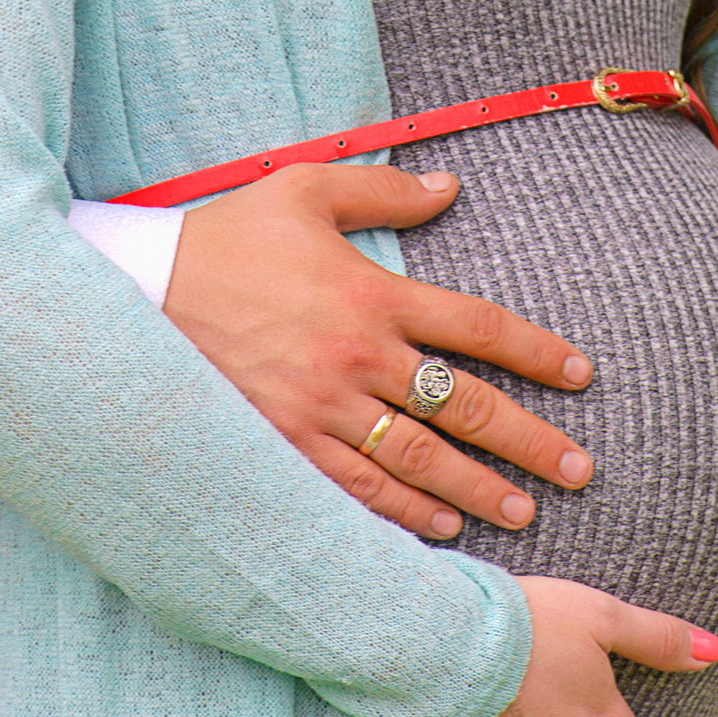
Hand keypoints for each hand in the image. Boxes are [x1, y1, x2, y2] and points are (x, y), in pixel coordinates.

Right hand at [161, 161, 596, 545]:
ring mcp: (323, 409)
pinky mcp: (286, 445)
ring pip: (421, 459)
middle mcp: (359, 358)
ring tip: (525, 510)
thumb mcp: (303, 189)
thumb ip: (383, 192)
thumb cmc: (225, 236)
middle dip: (531, 441)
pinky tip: (441, 529)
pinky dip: (405, 513)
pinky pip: (359, 488)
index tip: (580, 375)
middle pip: (466, 407)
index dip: (537, 352)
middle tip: (581, 470)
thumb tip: (450, 187)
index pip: (479, 327)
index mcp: (372, 294)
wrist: (136, 293)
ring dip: (479, 489)